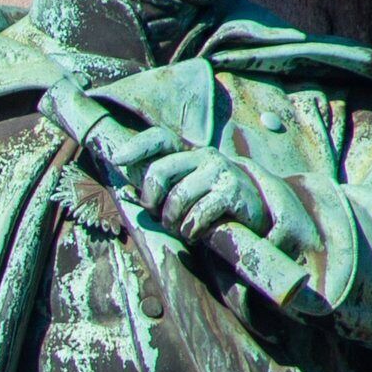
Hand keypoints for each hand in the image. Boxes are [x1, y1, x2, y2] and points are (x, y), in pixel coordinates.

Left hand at [130, 142, 271, 246]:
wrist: (254, 217)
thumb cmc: (209, 206)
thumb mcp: (184, 192)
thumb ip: (159, 189)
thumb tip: (124, 191)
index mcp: (189, 154)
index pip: (160, 138)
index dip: (137, 147)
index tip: (117, 160)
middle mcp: (205, 156)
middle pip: (159, 171)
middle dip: (151, 201)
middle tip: (160, 217)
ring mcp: (221, 171)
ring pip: (177, 197)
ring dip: (172, 221)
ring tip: (181, 228)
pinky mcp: (233, 191)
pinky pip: (199, 213)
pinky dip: (191, 229)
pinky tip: (196, 233)